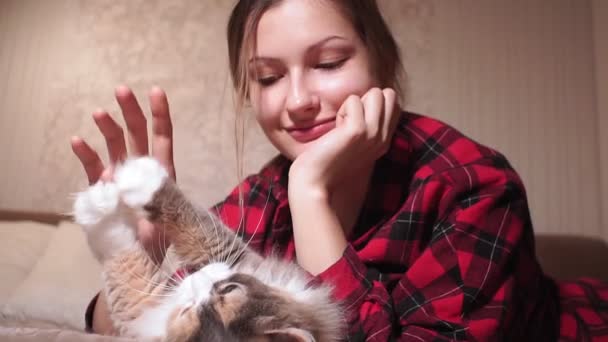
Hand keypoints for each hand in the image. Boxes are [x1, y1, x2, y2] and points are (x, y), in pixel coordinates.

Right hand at [70, 85, 174, 262]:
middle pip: (136, 133)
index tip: (155, 91)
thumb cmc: (160, 241)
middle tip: (122, 90)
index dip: (160, 114)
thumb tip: (145, 178)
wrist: (138, 262)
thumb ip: (161, 196)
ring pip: (114, 146)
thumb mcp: (171, 217)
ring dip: (108, 128)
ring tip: (101, 113)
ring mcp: (119, 177)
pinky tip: (78, 141)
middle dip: (130, 111)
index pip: (162, 137)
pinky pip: (92, 168)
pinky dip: (86, 154)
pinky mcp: (101, 190)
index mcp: (163, 172)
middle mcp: (140, 169)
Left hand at [288, 87, 399, 196]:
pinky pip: (353, 100)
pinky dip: (342, 110)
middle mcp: (383, 137)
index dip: (372, 104)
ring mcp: (373, 134)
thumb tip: (364, 101)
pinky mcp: (357, 130)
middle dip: (366, 100)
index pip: (393, 104)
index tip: (354, 123)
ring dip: (354, 104)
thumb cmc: (327, 164)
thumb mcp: (354, 145)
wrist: (315, 184)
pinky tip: (335, 130)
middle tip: (348, 121)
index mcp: (384, 141)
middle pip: (389, 95)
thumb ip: (365, 127)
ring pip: (375, 93)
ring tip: (342, 126)